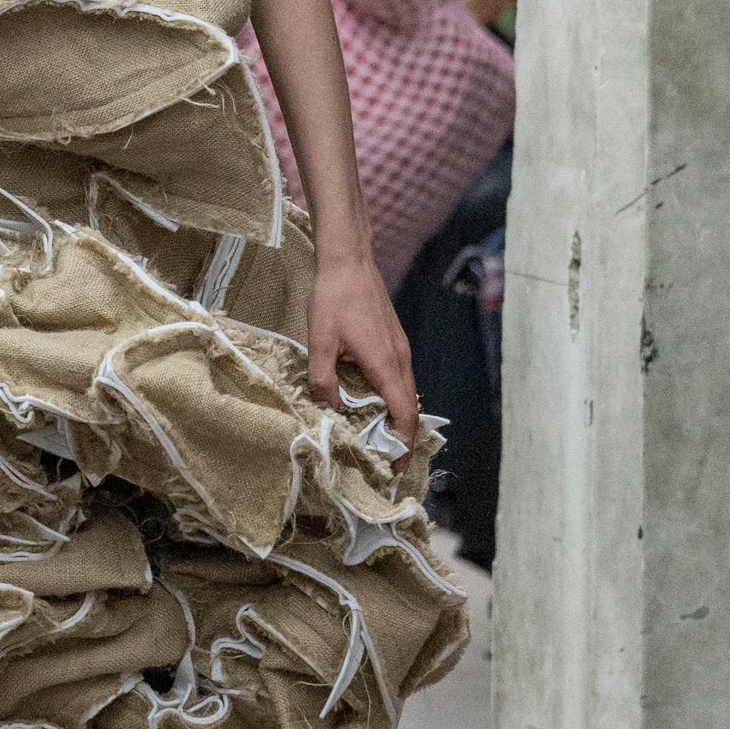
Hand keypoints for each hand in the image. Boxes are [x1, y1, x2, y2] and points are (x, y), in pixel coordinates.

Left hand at [303, 245, 419, 445]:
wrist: (349, 261)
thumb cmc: (333, 299)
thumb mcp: (319, 343)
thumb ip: (323, 381)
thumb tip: (330, 410)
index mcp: (386, 364)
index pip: (404, 414)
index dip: (402, 445)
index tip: (394, 468)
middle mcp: (401, 359)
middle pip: (410, 408)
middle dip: (401, 439)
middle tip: (384, 462)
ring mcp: (401, 349)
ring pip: (406, 393)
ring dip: (396, 418)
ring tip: (377, 439)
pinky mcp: (395, 341)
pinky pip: (399, 379)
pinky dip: (392, 399)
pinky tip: (371, 403)